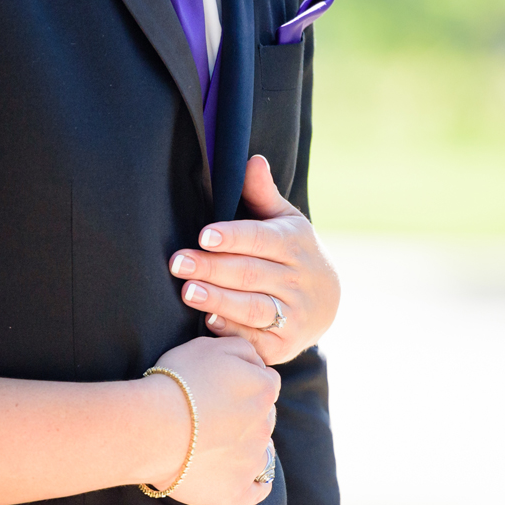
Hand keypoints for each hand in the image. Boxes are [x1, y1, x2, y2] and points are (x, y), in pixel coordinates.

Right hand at [145, 335, 279, 504]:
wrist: (152, 428)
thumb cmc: (176, 383)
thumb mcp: (208, 346)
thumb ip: (242, 350)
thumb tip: (256, 362)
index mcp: (264, 388)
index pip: (266, 382)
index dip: (243, 385)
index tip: (219, 390)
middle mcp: (266, 425)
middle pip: (263, 418)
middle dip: (244, 417)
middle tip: (210, 417)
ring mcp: (253, 461)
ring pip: (261, 451)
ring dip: (244, 448)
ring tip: (211, 447)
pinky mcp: (237, 491)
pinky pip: (258, 490)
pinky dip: (250, 484)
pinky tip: (233, 477)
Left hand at [169, 155, 339, 365]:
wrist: (326, 302)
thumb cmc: (291, 253)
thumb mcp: (284, 221)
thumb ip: (263, 195)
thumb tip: (252, 160)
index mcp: (295, 243)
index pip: (262, 238)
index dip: (233, 237)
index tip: (204, 235)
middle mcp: (298, 279)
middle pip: (251, 273)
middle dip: (212, 268)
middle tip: (178, 263)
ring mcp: (294, 314)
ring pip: (254, 307)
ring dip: (219, 301)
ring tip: (188, 292)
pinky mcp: (285, 344)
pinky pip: (257, 339)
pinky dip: (233, 332)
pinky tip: (207, 322)